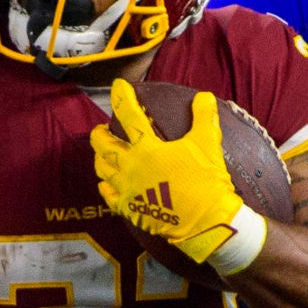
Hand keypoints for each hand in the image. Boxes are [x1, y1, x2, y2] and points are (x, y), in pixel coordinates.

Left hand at [90, 77, 245, 263]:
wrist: (205, 221)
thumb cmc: (206, 181)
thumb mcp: (208, 144)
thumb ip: (204, 118)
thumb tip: (204, 97)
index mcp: (148, 148)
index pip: (130, 116)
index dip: (123, 97)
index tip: (118, 86)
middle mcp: (131, 167)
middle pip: (104, 146)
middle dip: (99, 134)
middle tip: (100, 129)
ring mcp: (128, 190)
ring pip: (102, 170)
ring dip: (100, 159)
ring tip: (101, 155)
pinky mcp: (130, 209)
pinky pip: (109, 196)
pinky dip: (105, 187)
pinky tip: (105, 185)